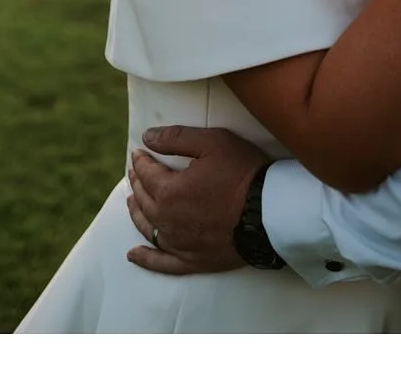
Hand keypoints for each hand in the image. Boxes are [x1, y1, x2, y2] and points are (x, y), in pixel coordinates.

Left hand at [125, 125, 269, 275]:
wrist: (268, 214)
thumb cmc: (242, 174)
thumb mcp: (213, 142)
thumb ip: (177, 138)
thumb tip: (147, 137)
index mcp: (169, 191)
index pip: (147, 173)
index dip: (141, 160)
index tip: (138, 152)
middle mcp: (167, 220)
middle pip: (144, 200)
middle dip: (137, 183)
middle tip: (135, 173)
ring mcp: (179, 243)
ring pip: (148, 228)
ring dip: (137, 213)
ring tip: (131, 202)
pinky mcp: (192, 260)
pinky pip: (162, 262)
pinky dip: (145, 259)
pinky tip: (133, 255)